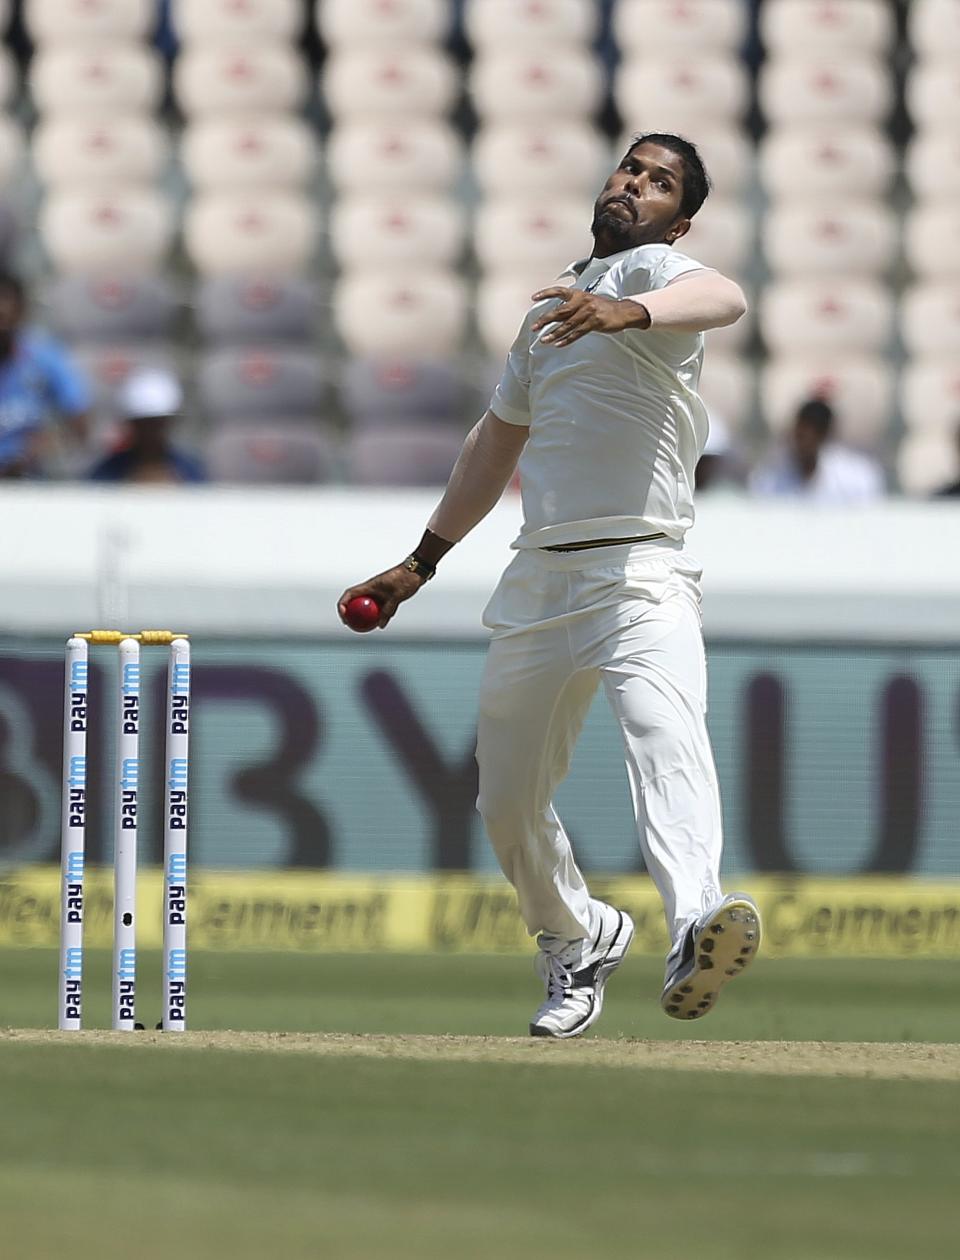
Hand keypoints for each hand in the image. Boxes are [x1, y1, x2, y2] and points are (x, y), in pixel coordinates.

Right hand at [337, 565, 425, 630]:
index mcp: (369, 586)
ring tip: (363, 627)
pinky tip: (381, 624)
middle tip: (350, 624)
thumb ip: (387, 611)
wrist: (416, 570)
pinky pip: (378, 605)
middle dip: (350, 612)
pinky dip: (377, 614)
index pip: (349, 594)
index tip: (344, 616)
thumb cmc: (405, 579)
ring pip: (367, 604)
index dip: (342, 605)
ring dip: (363, 614)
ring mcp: (379, 591)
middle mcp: (371, 588)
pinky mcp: (386, 593)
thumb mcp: (396, 597)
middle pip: (355, 600)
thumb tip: (380, 625)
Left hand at [530, 287, 649, 347]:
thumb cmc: (602, 308)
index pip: (559, 291)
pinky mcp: (594, 322)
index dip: (546, 294)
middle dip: (545, 320)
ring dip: (554, 334)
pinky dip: (567, 340)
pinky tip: (558, 344)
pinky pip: (577, 333)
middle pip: (559, 311)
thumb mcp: (586, 302)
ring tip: (544, 340)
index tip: (534, 298)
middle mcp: (581, 301)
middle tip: (534, 327)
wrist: (622, 312)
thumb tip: (554, 316)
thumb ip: (572, 307)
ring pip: (567, 325)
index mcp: (578, 294)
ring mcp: (588, 312)